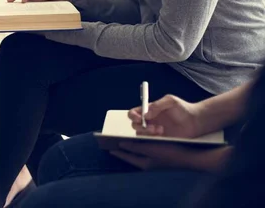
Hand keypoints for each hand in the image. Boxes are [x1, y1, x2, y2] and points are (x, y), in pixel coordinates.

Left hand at [111, 142, 230, 171]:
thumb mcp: (150, 148)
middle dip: (124, 145)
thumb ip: (135, 147)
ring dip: (134, 142)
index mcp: (144, 163)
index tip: (107, 144)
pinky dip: (143, 140)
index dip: (117, 150)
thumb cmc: (170, 153)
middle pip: (131, 153)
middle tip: (115, 138)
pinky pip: (147, 146)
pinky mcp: (161, 154)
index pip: (126, 156)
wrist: (191, 156)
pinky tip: (142, 134)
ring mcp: (154, 159)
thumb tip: (122, 144)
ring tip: (126, 135)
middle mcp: (148, 162)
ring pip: (139, 149)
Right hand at [128, 94, 203, 137]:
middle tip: (151, 127)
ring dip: (147, 133)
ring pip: (141, 135)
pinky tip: (163, 135)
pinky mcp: (160, 140)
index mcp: (148, 111)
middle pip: (134, 125)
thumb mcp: (170, 101)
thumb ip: (157, 105)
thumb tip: (145, 114)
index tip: (139, 118)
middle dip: (140, 127)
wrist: (196, 121)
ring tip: (160, 130)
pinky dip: (153, 139)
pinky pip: (150, 142)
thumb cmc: (183, 108)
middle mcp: (149, 121)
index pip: (133, 113)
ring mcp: (154, 131)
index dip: (133, 116)